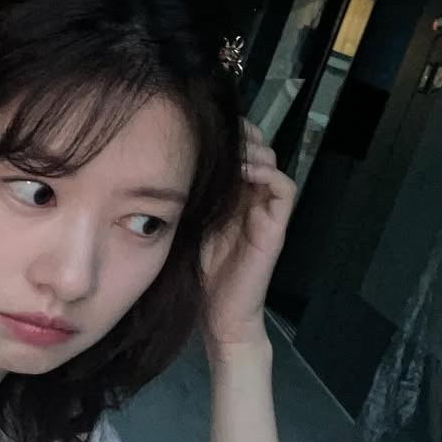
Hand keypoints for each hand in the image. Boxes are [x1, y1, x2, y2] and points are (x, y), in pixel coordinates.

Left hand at [199, 118, 296, 352]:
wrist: (218, 317)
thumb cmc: (197, 274)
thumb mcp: (183, 224)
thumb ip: (181, 196)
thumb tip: (157, 164)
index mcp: (227, 195)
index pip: (235, 149)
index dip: (227, 132)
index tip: (203, 124)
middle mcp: (248, 198)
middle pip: (256, 148)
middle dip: (242, 133)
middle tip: (223, 128)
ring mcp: (264, 211)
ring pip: (272, 161)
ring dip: (255, 149)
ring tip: (234, 148)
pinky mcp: (275, 227)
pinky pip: (284, 188)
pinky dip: (269, 173)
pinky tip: (246, 170)